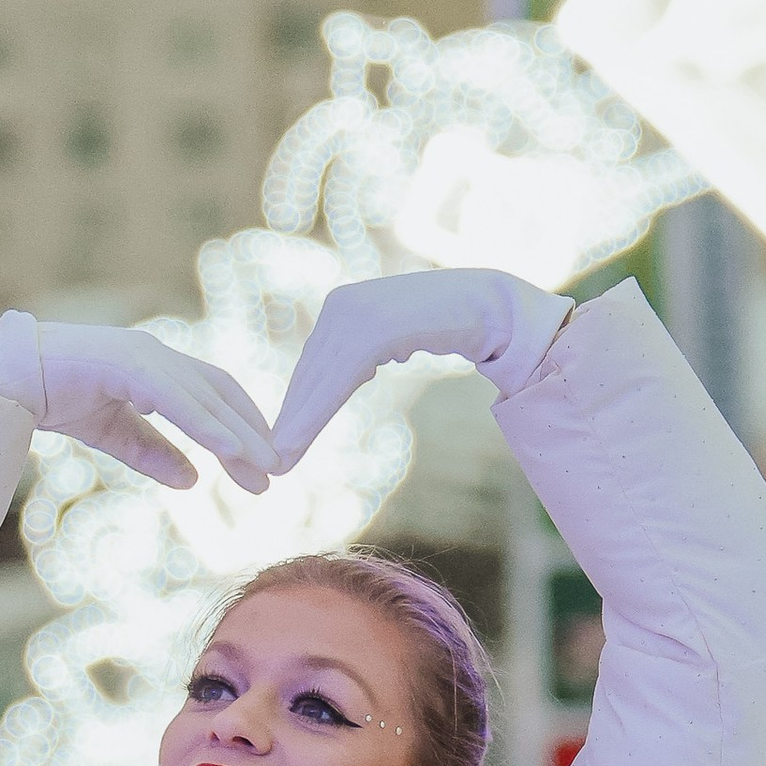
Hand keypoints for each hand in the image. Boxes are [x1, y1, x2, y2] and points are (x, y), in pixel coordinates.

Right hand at [0, 314, 278, 493]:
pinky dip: (207, 425)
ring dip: (238, 435)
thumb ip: (152, 452)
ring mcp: (141, 354)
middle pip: (219, 394)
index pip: (213, 393)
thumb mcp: (112, 432)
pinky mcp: (125, 364)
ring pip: (205, 398)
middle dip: (251, 435)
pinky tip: (229, 450)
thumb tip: (192, 480)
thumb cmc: (51, 396)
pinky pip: (177, 398)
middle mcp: (154, 354)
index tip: (263, 461)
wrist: (0, 381)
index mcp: (153, 366)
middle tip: (276, 473)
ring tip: (264, 469)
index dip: (242, 425)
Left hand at [269, 271, 571, 472]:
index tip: (283, 443)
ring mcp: (358, 311)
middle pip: (310, 372)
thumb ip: (371, 351)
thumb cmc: (450, 321)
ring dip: (300, 421)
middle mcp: (343, 304)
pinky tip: (303, 436)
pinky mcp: (377, 324)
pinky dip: (319, 409)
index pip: (313, 364)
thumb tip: (357, 370)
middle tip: (273, 462)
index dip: (297, 406)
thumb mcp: (398, 338)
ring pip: (320, 377)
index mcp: (343, 307)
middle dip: (293, 418)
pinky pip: (341, 374)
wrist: (492, 302)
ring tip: (283, 458)